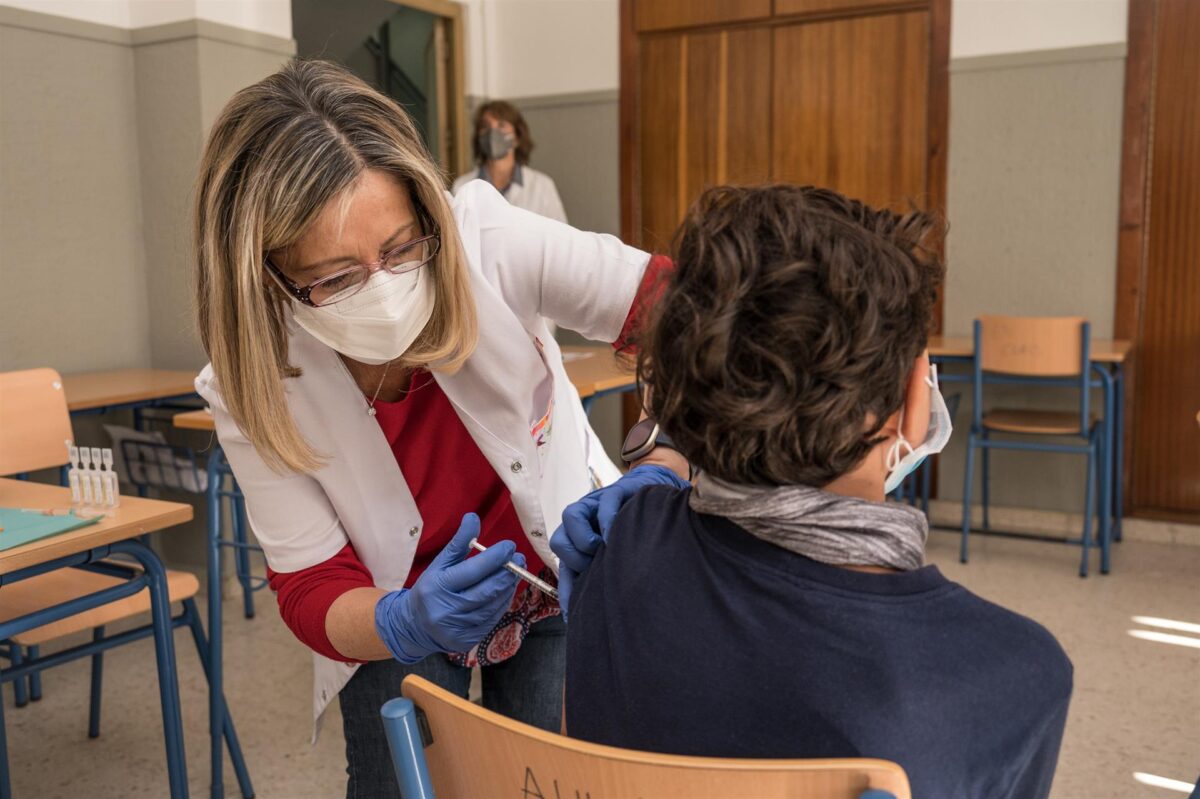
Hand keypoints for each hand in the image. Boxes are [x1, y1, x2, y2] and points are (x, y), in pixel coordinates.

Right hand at [375, 513, 521, 662]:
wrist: (414, 626)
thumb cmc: (430, 589)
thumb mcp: (439, 564)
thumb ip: (458, 542)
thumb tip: (473, 517)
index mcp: (438, 587)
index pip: (472, 571)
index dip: (494, 558)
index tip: (509, 546)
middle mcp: (446, 610)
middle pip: (486, 590)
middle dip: (507, 573)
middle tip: (519, 559)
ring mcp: (458, 628)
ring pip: (492, 606)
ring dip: (507, 588)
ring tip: (515, 573)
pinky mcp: (466, 641)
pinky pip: (492, 620)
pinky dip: (501, 603)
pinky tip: (505, 591)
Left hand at [550, 464, 688, 622]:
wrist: (657, 499)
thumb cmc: (638, 535)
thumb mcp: (620, 559)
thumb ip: (608, 579)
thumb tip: (604, 614)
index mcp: (582, 544)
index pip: (565, 568)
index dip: (567, 592)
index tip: (575, 615)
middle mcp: (584, 524)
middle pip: (558, 539)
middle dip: (573, 558)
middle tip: (592, 567)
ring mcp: (597, 506)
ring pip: (571, 515)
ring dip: (582, 536)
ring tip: (601, 547)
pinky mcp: (616, 492)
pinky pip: (605, 502)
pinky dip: (607, 518)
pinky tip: (616, 532)